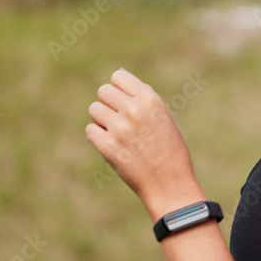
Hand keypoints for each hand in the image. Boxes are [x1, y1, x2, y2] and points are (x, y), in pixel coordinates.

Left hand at [86, 69, 202, 215]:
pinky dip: (99, 137)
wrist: (170, 184)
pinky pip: (90, 130)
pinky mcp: (107, 146)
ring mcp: (119, 128)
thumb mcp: (164, 117)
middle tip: (120, 120)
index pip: (118, 77)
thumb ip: (144, 97)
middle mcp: (134, 110)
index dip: (119, 89)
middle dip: (109, 104)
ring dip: (102, 120)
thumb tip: (119, 76)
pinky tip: (115, 147)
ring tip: (118, 134)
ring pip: (94, 109)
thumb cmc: (169, 150)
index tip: (124, 102)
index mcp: (150, 100)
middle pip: (103, 91)